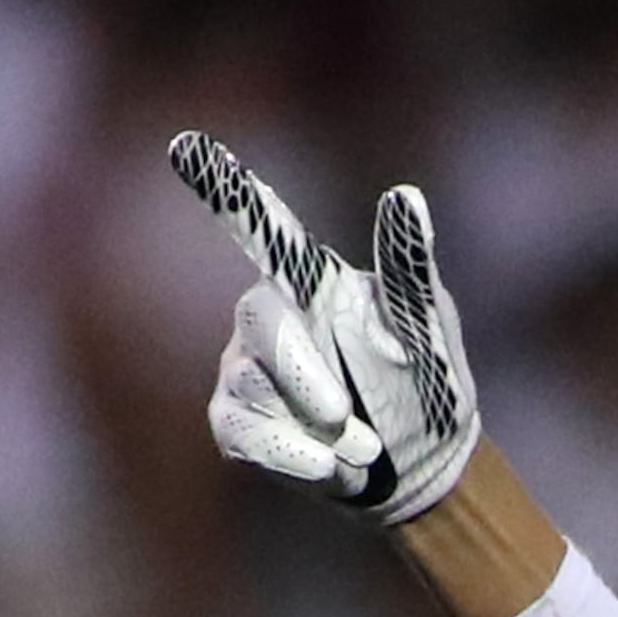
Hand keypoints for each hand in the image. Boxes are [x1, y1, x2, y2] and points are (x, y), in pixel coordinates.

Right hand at [170, 130, 480, 523]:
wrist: (419, 470)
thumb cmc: (427, 386)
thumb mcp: (431, 332)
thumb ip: (410, 270)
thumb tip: (406, 196)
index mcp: (317, 282)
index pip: (267, 230)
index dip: (226, 191)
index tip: (186, 146)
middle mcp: (272, 315)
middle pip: (259, 320)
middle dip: (303, 372)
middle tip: (347, 418)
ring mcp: (245, 367)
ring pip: (253, 385)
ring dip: (316, 427)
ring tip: (365, 447)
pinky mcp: (234, 420)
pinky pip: (245, 433)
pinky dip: (294, 456)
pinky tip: (332, 469)